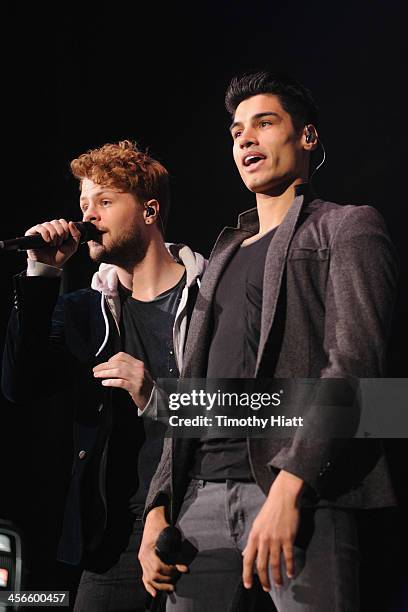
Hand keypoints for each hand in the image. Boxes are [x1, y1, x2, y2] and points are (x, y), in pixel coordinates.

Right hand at [25, 219, 80, 266]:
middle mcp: (49, 228)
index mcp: (58, 229)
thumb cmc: (59, 256)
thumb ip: (76, 234)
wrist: (49, 265)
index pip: (62, 221)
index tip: (65, 239)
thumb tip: (70, 222)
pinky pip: (39, 227)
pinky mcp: (32, 233)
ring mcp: (40, 230)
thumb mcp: (72, 246)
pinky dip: (45, 233)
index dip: (66, 229)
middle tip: (59, 243)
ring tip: (53, 244)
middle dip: (60, 233)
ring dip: (53, 235)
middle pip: (56, 222)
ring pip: (48, 224)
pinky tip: (47, 241)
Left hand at [93, 352, 153, 410]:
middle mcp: (138, 369)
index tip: (104, 364)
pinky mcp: (136, 388)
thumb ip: (128, 368)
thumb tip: (111, 365)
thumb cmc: (143, 386)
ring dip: (105, 373)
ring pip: (118, 371)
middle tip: (95, 370)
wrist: (153, 398)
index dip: (111, 359)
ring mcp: (137, 378)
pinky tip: (105, 383)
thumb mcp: (137, 373)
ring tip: (97, 375)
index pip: (122, 356)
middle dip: (104, 366)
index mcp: (138, 363)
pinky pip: (121, 382)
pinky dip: (111, 382)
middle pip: (118, 363)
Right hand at [138, 506, 187, 597]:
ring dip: (160, 585)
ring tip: (172, 587)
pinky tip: (155, 593)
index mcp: (148, 549)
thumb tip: (184, 568)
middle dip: (167, 579)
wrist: (154, 519)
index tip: (181, 569)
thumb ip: (177, 551)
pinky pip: (144, 577)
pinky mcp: (144, 562)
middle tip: (178, 577)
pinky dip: (149, 586)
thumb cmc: (163, 526)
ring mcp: (142, 560)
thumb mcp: (171, 535)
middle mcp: (143, 556)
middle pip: (153, 575)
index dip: (170, 571)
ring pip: (149, 578)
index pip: (158, 567)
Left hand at [242, 470, 302, 590]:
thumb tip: (244, 554)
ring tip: (279, 584)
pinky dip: (289, 567)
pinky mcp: (288, 538)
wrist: (283, 498)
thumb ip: (251, 541)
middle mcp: (263, 539)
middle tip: (266, 589)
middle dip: (263, 580)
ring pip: (275, 564)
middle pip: (261, 565)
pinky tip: (290, 574)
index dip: (247, 574)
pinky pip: (288, 557)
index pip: (248, 559)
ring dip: (277, 577)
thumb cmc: (269, 511)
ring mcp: (276, 539)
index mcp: (254, 536)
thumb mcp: (256, 525)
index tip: (248, 585)